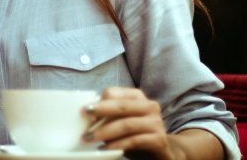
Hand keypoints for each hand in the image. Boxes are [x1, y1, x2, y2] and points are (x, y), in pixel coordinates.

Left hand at [81, 87, 222, 159]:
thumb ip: (109, 117)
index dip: (98, 102)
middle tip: (83, 122)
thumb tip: (86, 118)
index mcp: (138, 97)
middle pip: (120, 106)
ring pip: (126, 124)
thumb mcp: (122, 122)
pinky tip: (106, 150)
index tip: (83, 112)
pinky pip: (135, 140)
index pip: (114, 93)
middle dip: (100, 112)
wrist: (163, 153)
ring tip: (89, 140)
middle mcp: (150, 106)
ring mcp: (156, 123)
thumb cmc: (136, 135)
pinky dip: (118, 145)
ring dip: (104, 133)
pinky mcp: (159, 139)